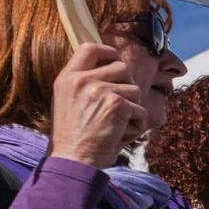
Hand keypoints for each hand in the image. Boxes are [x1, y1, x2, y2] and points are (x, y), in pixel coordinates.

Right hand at [48, 43, 146, 167]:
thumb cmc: (72, 140)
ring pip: (135, 90)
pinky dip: (137, 125)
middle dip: (128, 86)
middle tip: (121, 106)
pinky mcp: (116, 103)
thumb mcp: (68, 103)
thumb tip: (114, 70)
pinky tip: (120, 136)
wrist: (71, 161)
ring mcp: (99, 90)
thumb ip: (84, 85)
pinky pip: (141, 110)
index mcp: (67, 78)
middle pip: (122, 67)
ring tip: (116, 127)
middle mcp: (81, 80)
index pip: (90, 47)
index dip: (108, 52)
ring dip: (133, 109)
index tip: (115, 62)